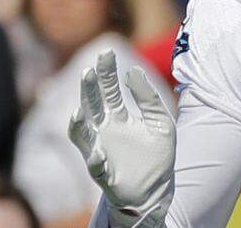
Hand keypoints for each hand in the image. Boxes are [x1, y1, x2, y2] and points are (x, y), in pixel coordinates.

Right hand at [68, 51, 174, 227]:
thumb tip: (134, 71)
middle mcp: (105, 131)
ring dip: (79, 123)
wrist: (157, 188)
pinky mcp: (103, 173)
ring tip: (80, 110)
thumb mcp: (161, 121)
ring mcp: (100, 151)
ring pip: (82, 134)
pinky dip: (95, 159)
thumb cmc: (157, 154)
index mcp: (119, 117)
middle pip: (92, 105)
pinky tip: (100, 152)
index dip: (107, 72)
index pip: (109, 90)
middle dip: (89, 88)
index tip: (106, 52)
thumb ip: (149, 98)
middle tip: (89, 70)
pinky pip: (95, 166)